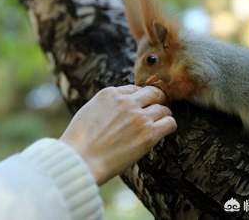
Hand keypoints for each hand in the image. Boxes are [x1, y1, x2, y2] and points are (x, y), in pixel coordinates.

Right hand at [60, 85, 176, 184]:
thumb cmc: (79, 142)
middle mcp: (126, 101)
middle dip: (157, 100)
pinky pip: (169, 123)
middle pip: (153, 93)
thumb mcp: (88, 111)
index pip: (135, 89)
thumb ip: (106, 105)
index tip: (141, 106)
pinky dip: (169, 125)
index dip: (140, 98)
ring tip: (160, 123)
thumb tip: (117, 109)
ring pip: (164, 108)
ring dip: (163, 115)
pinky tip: (163, 131)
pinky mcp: (148, 134)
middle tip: (158, 110)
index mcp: (110, 93)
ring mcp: (139, 117)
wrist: (80, 159)